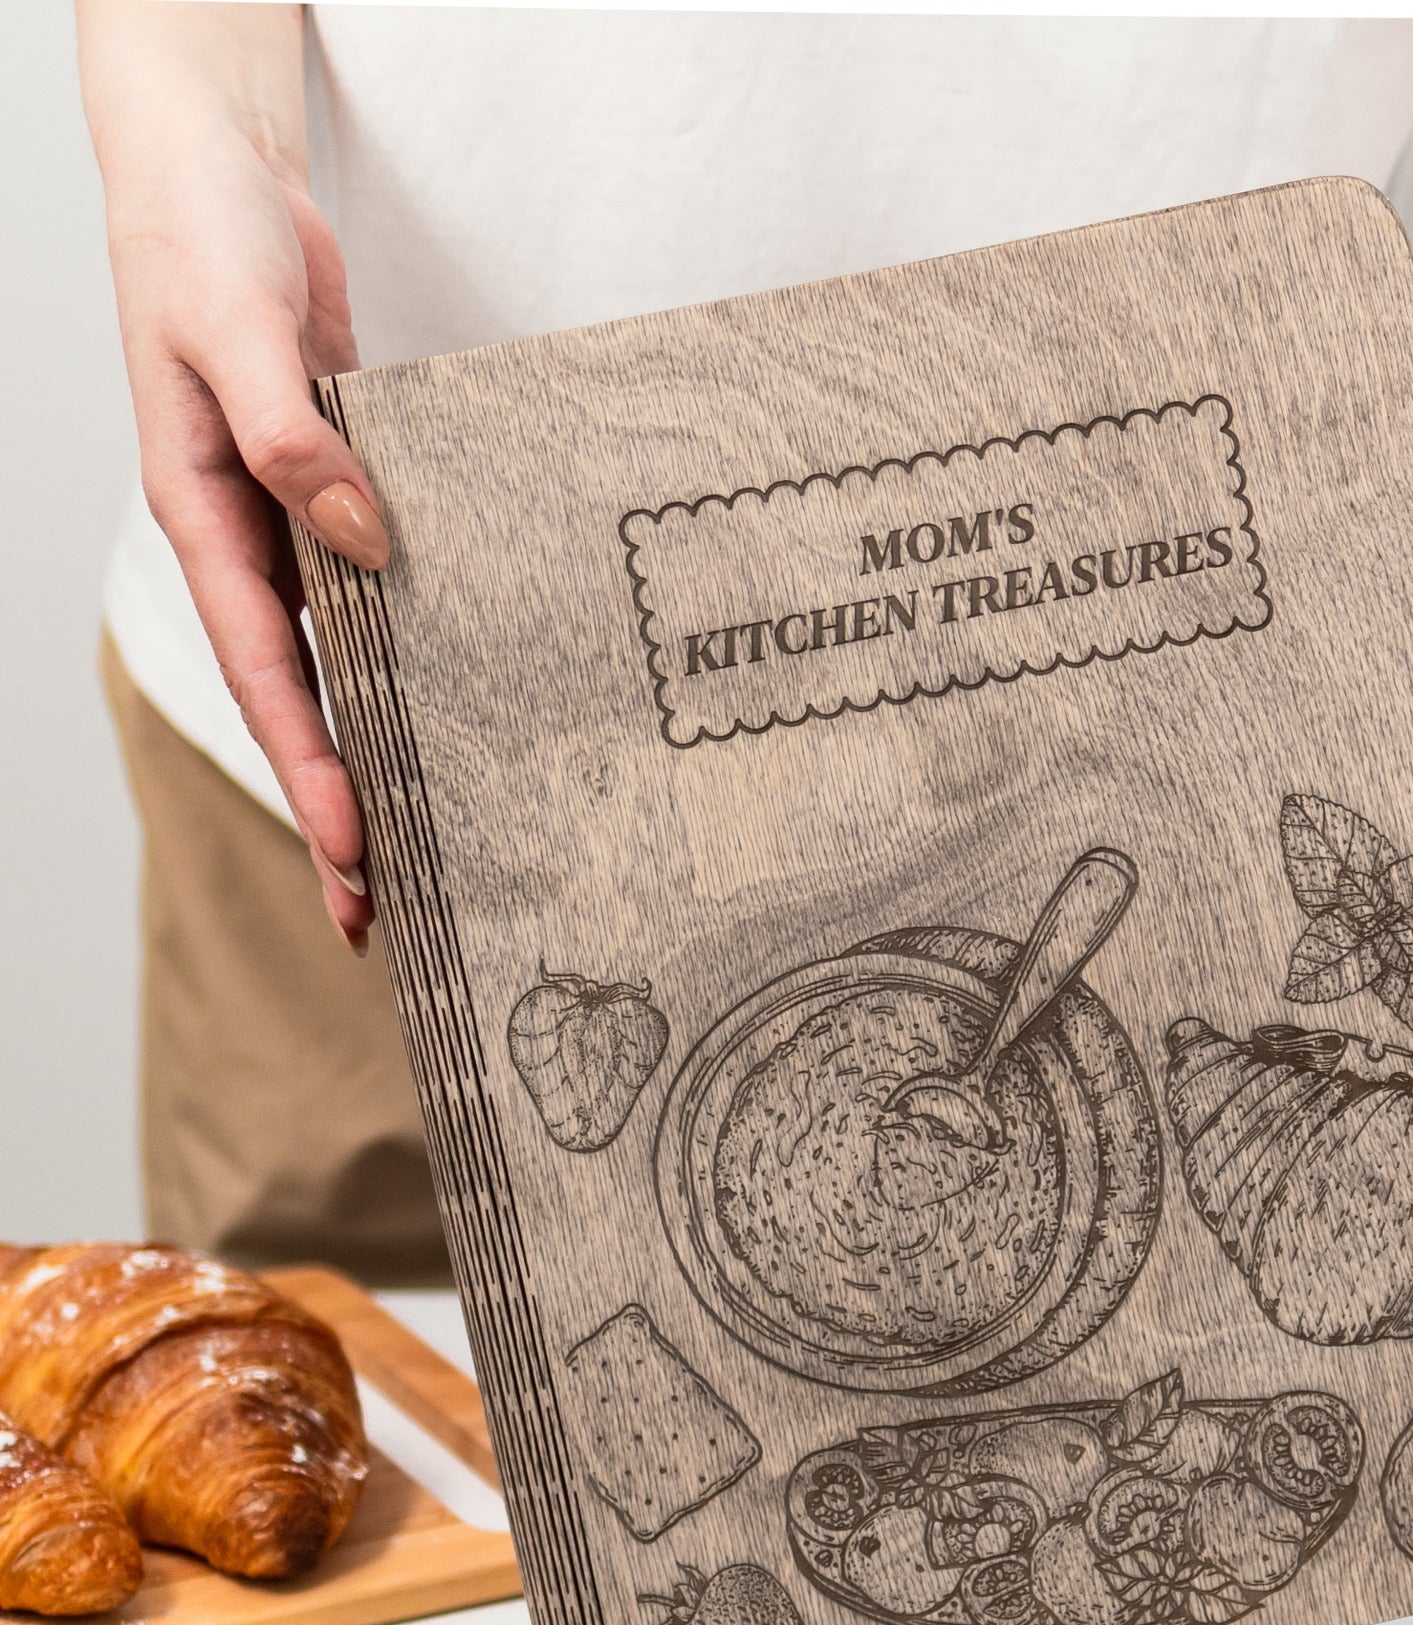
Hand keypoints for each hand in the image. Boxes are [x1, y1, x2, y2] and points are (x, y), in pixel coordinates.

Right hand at [79, 3, 384, 948]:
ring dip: (381, 748)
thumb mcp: (236, 335)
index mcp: (206, 520)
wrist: (222, 180)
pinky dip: (410, 654)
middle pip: (301, 698)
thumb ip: (292, 440)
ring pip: (343, 662)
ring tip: (431, 842)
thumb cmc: (204, 245)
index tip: (356, 844)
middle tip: (390, 906)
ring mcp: (300, 526)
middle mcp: (253, 542)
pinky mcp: (350, 496)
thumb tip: (365, 538)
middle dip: (339, 803)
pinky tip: (460, 703)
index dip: (308, 765)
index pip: (263, 673)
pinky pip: (381, 594)